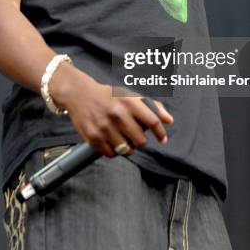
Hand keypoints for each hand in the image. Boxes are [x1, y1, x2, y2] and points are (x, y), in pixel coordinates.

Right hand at [49, 61, 173, 157]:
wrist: (80, 94)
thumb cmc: (108, 95)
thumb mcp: (130, 95)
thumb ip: (151, 106)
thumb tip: (169, 120)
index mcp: (129, 102)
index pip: (153, 121)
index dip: (161, 133)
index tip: (163, 139)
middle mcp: (118, 114)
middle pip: (141, 140)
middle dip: (141, 140)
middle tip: (136, 136)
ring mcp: (105, 127)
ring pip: (127, 150)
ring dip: (128, 147)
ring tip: (123, 138)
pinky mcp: (94, 138)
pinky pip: (112, 154)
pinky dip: (114, 151)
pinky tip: (112, 141)